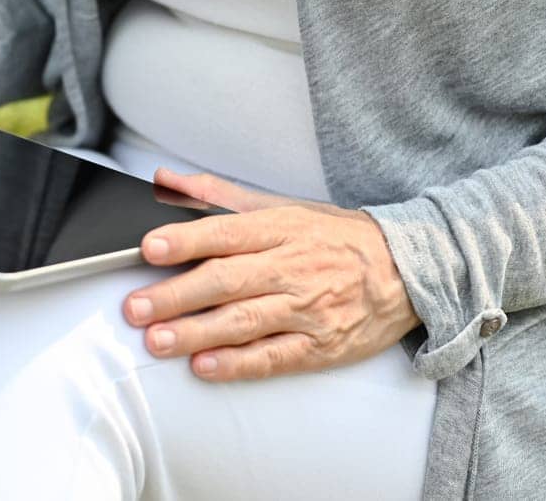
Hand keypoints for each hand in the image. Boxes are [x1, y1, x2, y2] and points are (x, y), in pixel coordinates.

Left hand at [121, 168, 418, 381]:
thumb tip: (163, 180)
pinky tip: (206, 366)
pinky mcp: (321, 346)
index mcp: (279, 229)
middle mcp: (291, 268)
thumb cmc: (333, 237)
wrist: (409, 271)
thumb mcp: (279, 206)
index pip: (225, 233)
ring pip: (245, 322)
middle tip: (135, 307)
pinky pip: (275, 357)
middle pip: (227, 281)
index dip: (185, 240)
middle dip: (177, 296)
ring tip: (158, 341)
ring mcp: (307, 310)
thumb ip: (215, 195)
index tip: (149, 248)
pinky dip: (239, 364)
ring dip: (197, 333)